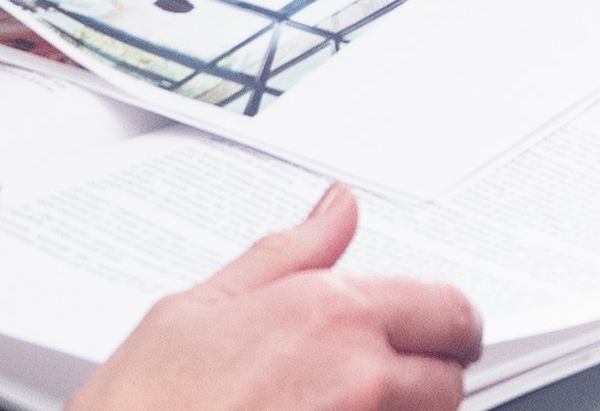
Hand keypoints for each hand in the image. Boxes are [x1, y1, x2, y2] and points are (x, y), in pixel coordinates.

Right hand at [75, 183, 480, 410]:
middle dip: (440, 373)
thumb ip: (289, 253)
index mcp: (330, 314)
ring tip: (366, 402)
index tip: (448, 332)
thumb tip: (336, 208)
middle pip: (451, 379)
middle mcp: (356, 376)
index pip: (445, 310)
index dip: (454, 324)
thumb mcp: (205, 303)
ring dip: (410, 410)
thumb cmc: (146, 398)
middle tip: (415, 372)